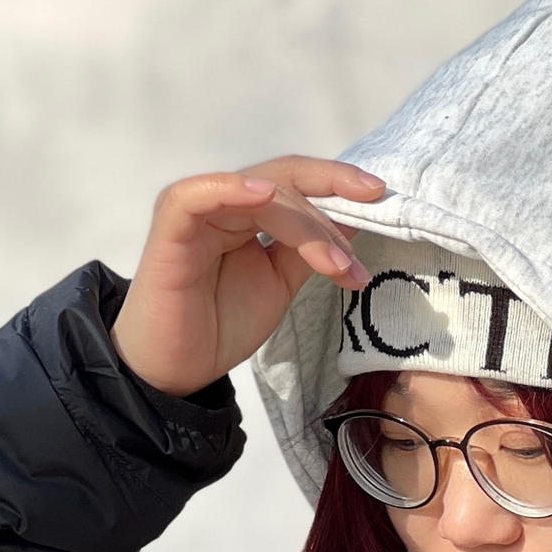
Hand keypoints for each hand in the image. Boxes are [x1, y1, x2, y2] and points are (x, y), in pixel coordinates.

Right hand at [109, 158, 385, 395]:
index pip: (298, 182)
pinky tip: (265, 195)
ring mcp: (197, 210)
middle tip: (356, 265)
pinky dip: (231, 188)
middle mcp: (224, 201)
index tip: (381, 198)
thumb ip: (310, 250)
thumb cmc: (220, 323)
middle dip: (330, 216)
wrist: (176, 369)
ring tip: (335, 266)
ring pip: (259, 193)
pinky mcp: (170, 227)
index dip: (338, 183)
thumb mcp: (281, 283)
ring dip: (304, 226)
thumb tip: (357, 219)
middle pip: (287, 183)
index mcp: (249, 210)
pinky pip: (197, 195)